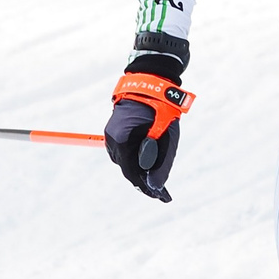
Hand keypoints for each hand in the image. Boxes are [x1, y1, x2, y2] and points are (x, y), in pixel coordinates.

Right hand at [106, 68, 195, 202]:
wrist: (151, 82)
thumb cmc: (161, 107)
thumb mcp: (166, 135)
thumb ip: (161, 162)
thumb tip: (155, 186)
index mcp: (120, 138)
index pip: (129, 171)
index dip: (144, 186)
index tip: (158, 196)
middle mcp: (112, 139)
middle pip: (127, 168)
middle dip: (144, 180)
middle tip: (162, 192)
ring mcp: (112, 135)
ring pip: (126, 161)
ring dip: (140, 169)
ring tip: (158, 178)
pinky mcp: (117, 132)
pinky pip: (127, 152)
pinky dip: (137, 158)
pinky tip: (150, 163)